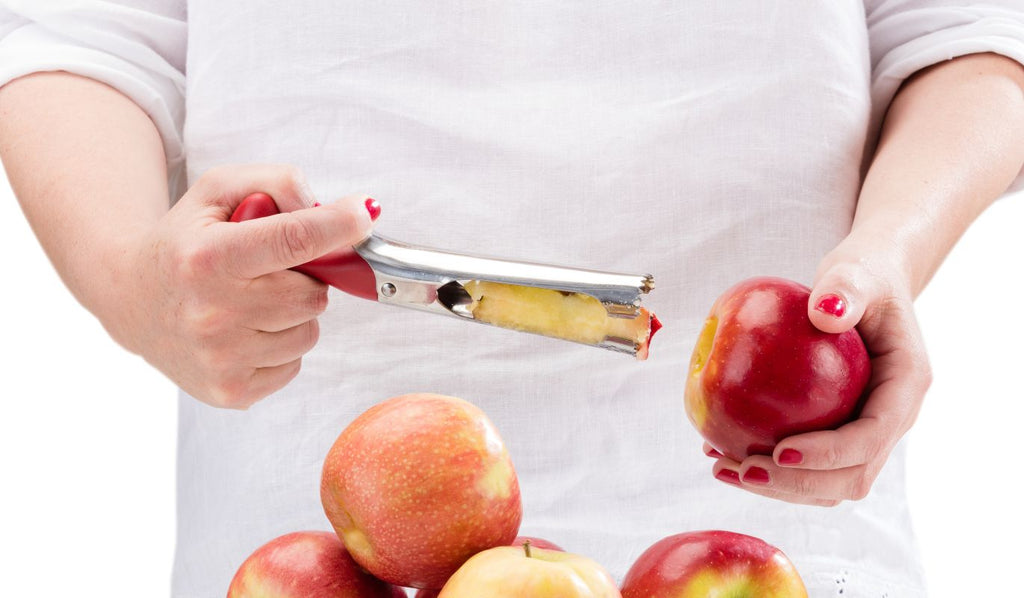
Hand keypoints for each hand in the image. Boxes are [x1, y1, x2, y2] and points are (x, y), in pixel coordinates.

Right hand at [98, 164, 375, 408]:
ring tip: (252, 300)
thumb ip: (278, 183)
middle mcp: (211, 313)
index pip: (293, 240)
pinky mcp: (232, 392)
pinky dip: (281, 344)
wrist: (131, 300)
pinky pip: (295, 364)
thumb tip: (329, 209)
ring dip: (294, 314)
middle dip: (306, 278)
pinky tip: (245, 330)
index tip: (364, 213)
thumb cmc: (185, 240)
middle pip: (312, 294)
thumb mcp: (219, 191)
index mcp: (208, 258)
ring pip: (309, 332)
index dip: (338, 225)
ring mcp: (221, 359)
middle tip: (270, 270)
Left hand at [708, 239, 931, 505]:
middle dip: (796, 483)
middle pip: (851, 476)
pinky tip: (719, 450)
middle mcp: (890, 419)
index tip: (779, 451)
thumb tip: (824, 313)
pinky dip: (765, 465)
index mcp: (904, 388)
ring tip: (722, 467)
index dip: (828, 455)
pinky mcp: (836, 432)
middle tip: (741, 469)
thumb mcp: (855, 272)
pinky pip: (803, 462)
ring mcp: (864, 431)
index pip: (871, 438)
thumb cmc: (860, 277)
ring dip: (777, 486)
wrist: (864, 288)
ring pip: (827, 482)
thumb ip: (845, 289)